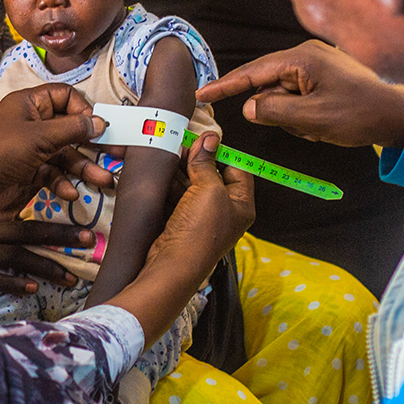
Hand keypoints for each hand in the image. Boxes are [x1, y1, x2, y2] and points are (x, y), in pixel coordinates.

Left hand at [0, 83, 111, 225]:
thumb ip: (72, 129)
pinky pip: (54, 175)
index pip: (65, 97)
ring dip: (85, 169)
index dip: (83, 110)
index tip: (98, 126)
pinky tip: (70, 193)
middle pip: (71, 129)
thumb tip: (100, 121)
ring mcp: (32, 150)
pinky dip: (63, 183)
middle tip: (118, 153)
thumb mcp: (39, 138)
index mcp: (30, 105)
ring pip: (66, 156)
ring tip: (105, 182)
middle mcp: (33, 124)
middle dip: (93, 144)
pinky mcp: (30, 173)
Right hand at [0, 216, 93, 293]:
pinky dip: (13, 283)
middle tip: (90, 242)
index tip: (86, 230)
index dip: (59, 227)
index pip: (30, 221)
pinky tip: (32, 289)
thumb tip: (25, 232)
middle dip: (61, 238)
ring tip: (70, 278)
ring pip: (17, 258)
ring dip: (45, 267)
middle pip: (30, 234)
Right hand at [104, 132, 254, 343]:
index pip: (238, 170)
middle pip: (213, 176)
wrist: (172, 265)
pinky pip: (178, 197)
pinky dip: (170, 185)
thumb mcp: (208, 190)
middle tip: (183, 143)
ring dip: (181, 170)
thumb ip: (207, 163)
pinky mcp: (182, 222)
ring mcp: (202, 218)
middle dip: (198, 160)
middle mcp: (224, 212)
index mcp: (241, 205)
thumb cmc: (199, 231)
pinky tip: (161, 173)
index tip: (206, 139)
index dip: (222, 153)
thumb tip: (210, 139)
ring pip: (193, 185)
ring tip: (169, 154)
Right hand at [197, 40, 403, 148]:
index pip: (253, 71)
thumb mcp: (313, 119)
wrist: (398, 116)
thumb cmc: (361, 113)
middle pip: (269, 86)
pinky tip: (325, 126)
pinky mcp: (323, 78)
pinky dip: (305, 117)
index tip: (202, 95)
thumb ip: (275, 112)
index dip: (225, 85)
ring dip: (295, 119)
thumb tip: (250, 107)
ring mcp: (316, 66)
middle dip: (279, 112)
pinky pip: (299, 99)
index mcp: (302, 58)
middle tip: (305, 127)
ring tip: (321, 128)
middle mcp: (306, 56)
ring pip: (284, 97)